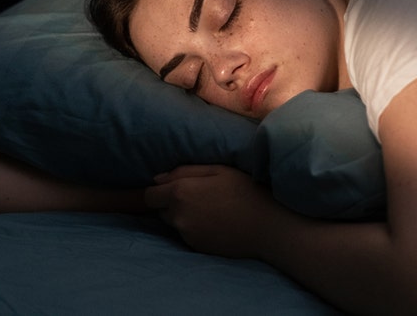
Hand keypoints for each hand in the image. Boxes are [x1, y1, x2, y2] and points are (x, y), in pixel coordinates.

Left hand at [146, 165, 283, 257]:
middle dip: (173, 203)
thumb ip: (183, 171)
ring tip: (210, 210)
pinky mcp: (197, 248)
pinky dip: (196, 229)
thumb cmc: (245, 191)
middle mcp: (178, 216)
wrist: (266, 227)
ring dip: (184, 216)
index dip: (159, 191)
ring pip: (175, 223)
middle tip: (199, 197)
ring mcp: (187, 235)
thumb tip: (157, 179)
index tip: (174, 187)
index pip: (149, 195)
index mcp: (180, 192)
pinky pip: (188, 235)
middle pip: (162, 210)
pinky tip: (216, 223)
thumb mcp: (218, 170)